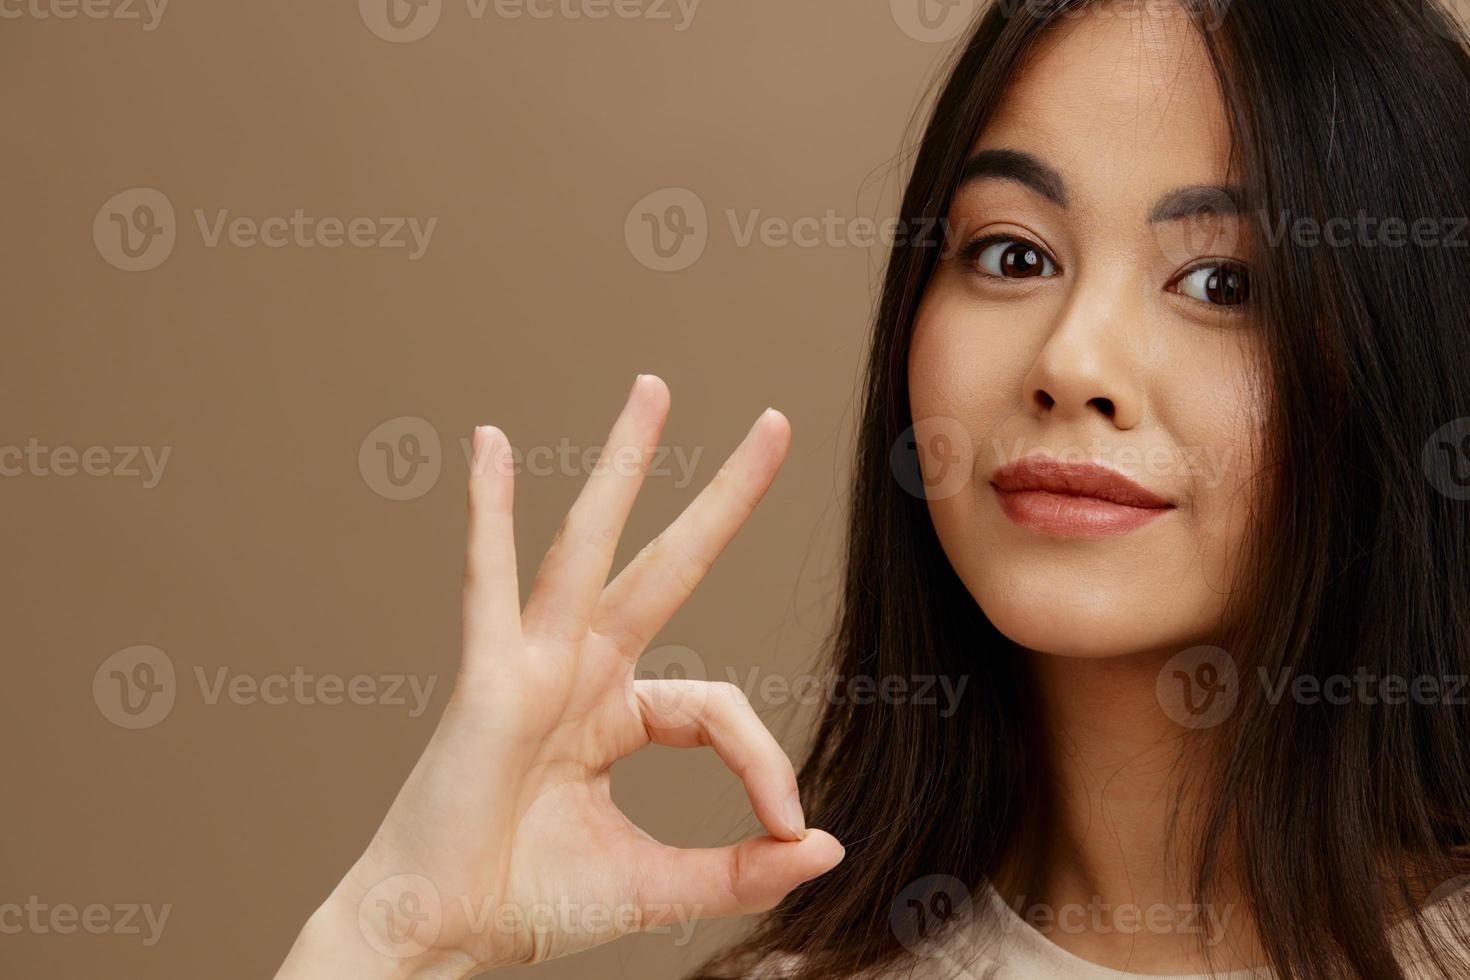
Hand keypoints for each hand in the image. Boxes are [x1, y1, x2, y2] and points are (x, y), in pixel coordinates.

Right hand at [277, 375, 844, 978]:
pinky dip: (485, 516)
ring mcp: (532, 666)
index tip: (788, 824)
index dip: (764, 759)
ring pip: (587, 546)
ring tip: (654, 390)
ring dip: (621, 466)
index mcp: (614, 714)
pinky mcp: (486, 680)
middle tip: (775, 424)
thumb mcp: (658, 885)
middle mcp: (578, 673)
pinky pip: (488, 584)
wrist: (439, 941)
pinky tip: (488, 447)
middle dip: (723, 499)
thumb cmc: (527, 906)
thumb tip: (829, 849)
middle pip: (667, 565)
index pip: (714, 707)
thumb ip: (741, 868)